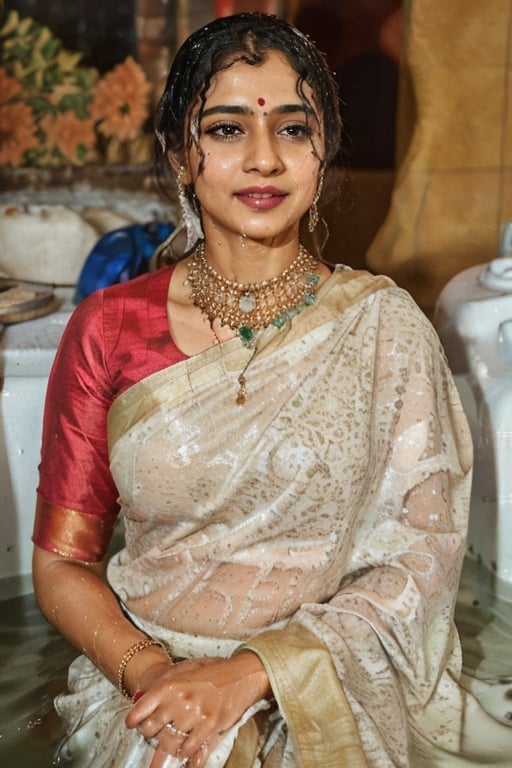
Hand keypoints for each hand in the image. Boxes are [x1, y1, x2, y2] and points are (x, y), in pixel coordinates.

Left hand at [125, 652, 269, 767]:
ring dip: (167, 747)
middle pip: (151, 730)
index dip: (133, 720)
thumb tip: (141, 699)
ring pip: (169, 743)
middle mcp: (180, 700)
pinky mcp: (210, 726)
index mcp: (170, 684)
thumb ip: (162, 684)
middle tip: (156, 731)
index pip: (140, 709)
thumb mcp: (184, 669)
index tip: (132, 724)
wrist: (241, 674)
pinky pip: (189, 749)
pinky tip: (183, 752)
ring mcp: (195, 715)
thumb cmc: (213, 671)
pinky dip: (184, 755)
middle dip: (151, 733)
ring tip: (169, 743)